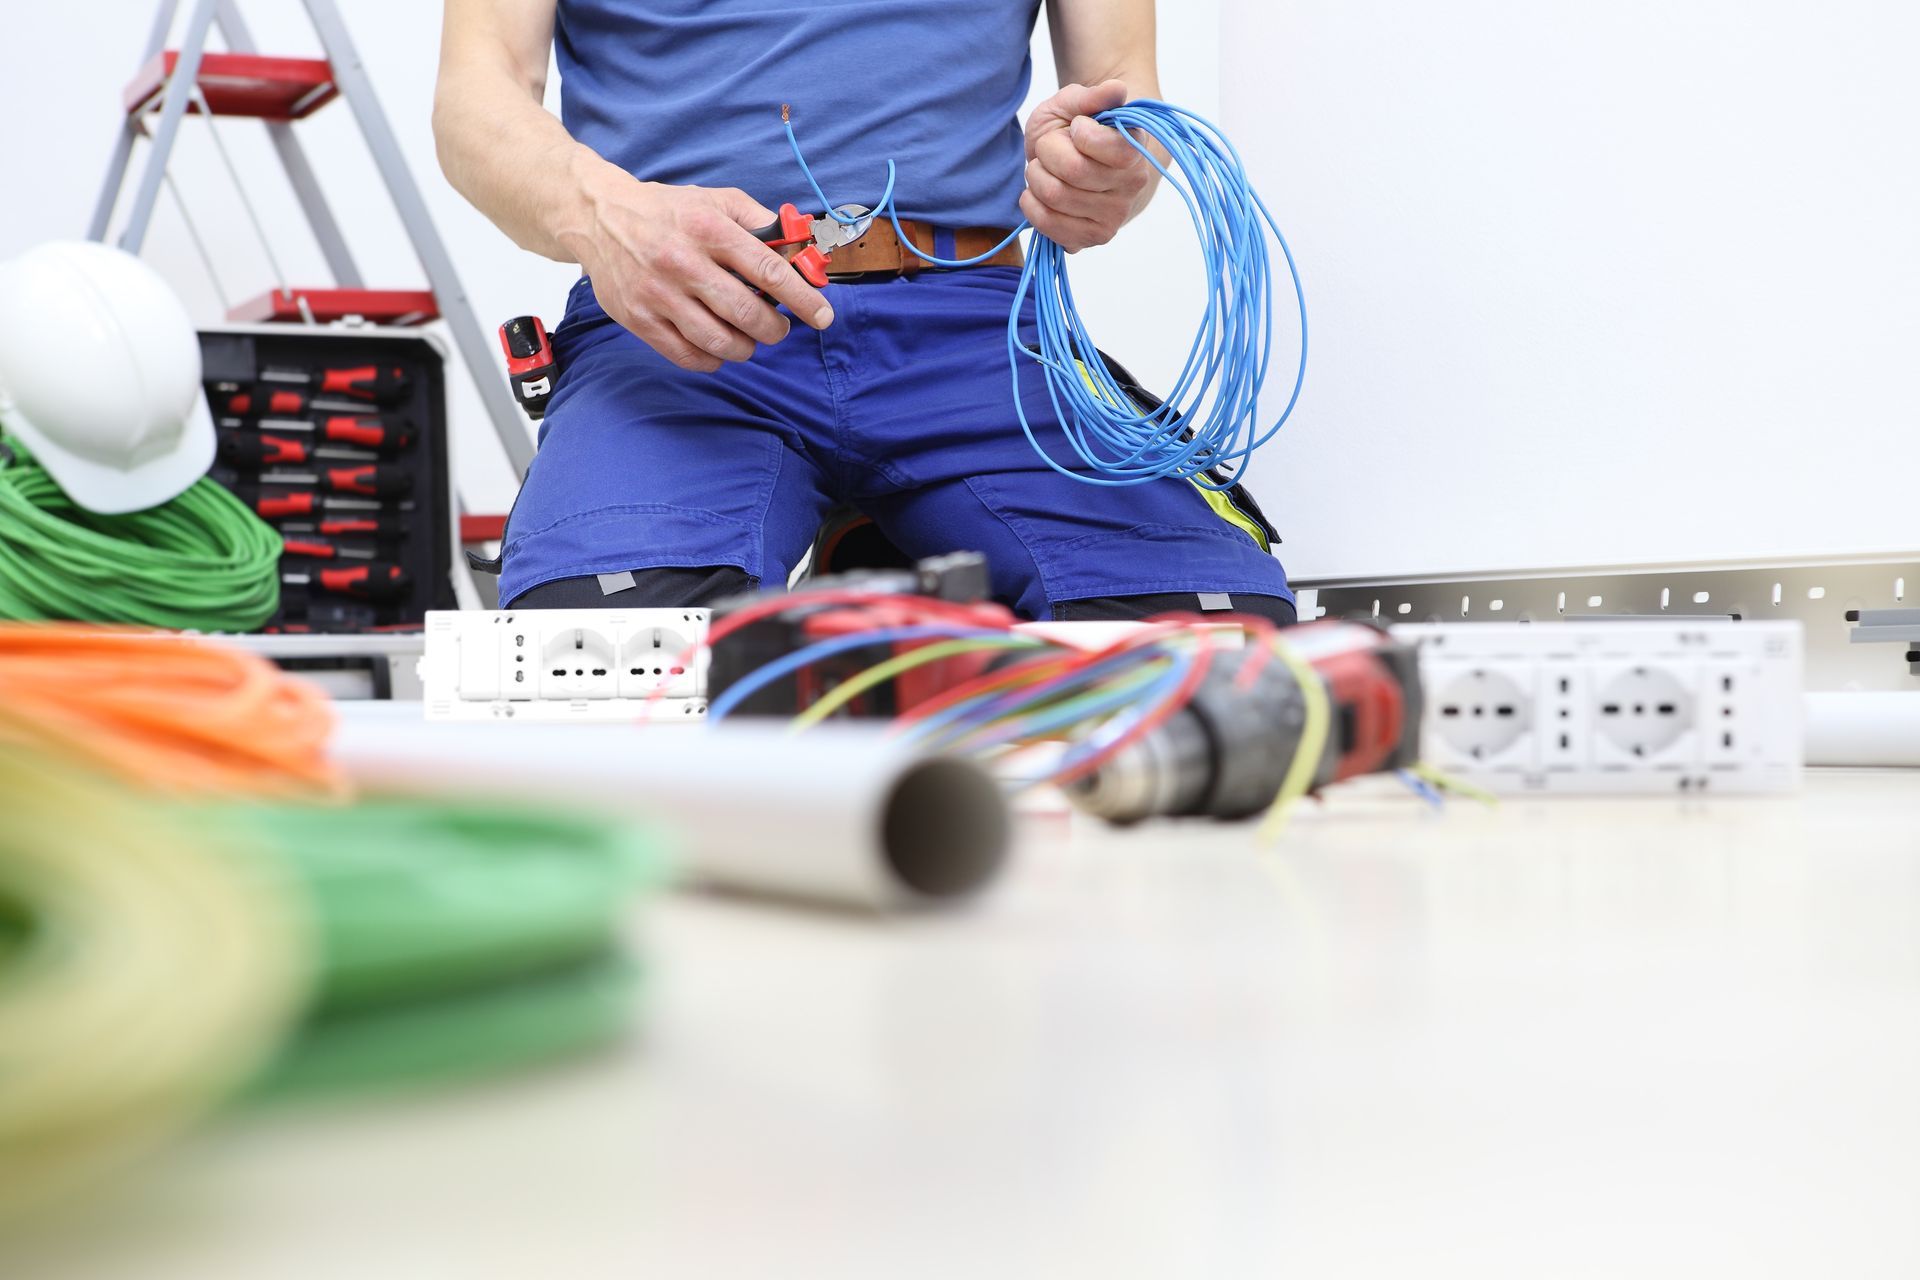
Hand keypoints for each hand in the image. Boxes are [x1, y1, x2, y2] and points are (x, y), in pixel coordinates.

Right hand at [562, 165, 835, 371]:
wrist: (599, 217)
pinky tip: (719, 346)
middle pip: (746, 314)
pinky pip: (688, 356)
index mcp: (708, 229)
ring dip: (746, 347)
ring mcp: (657, 294)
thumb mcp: (717, 200)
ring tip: (749, 337)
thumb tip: (801, 250)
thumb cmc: (668, 211)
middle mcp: (682, 262)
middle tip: (778, 327)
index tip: (823, 316)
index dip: (802, 299)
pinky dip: (713, 359)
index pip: (768, 272)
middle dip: (775, 329)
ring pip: (719, 341)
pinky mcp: (639, 319)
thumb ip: (762, 223)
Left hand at [1021, 80, 1157, 252]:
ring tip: (1045, 170)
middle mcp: (1131, 186)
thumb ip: (1092, 96)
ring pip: (1055, 196)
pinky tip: (1039, 193)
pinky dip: (1032, 204)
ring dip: (1036, 177)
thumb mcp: (1075, 104)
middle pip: (1072, 171)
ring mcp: (1114, 217)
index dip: (1079, 133)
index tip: (1076, 127)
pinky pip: (1047, 224)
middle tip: (1051, 148)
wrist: (1081, 163)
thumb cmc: (1077, 130)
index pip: (1105, 145)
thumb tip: (1117, 89)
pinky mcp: (1091, 238)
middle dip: (1048, 152)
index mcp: (1135, 149)